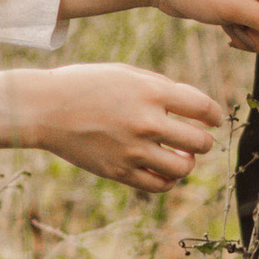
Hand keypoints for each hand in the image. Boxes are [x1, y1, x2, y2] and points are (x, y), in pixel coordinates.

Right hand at [0, 62, 227, 191]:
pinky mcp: (119, 171)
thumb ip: (161, 88)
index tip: (211, 119)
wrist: (44, 108)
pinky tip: (162, 168)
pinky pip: (159, 185)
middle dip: (202, 140)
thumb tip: (193, 109)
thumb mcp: (126, 74)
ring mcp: (133, 150)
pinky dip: (168, 179)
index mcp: (151, 92)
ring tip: (178, 155)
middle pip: (200, 141)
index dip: (214, 115)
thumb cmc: (86, 86)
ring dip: (187, 161)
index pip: (203, 108)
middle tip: (193, 138)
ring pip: (184, 167)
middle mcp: (146, 122)